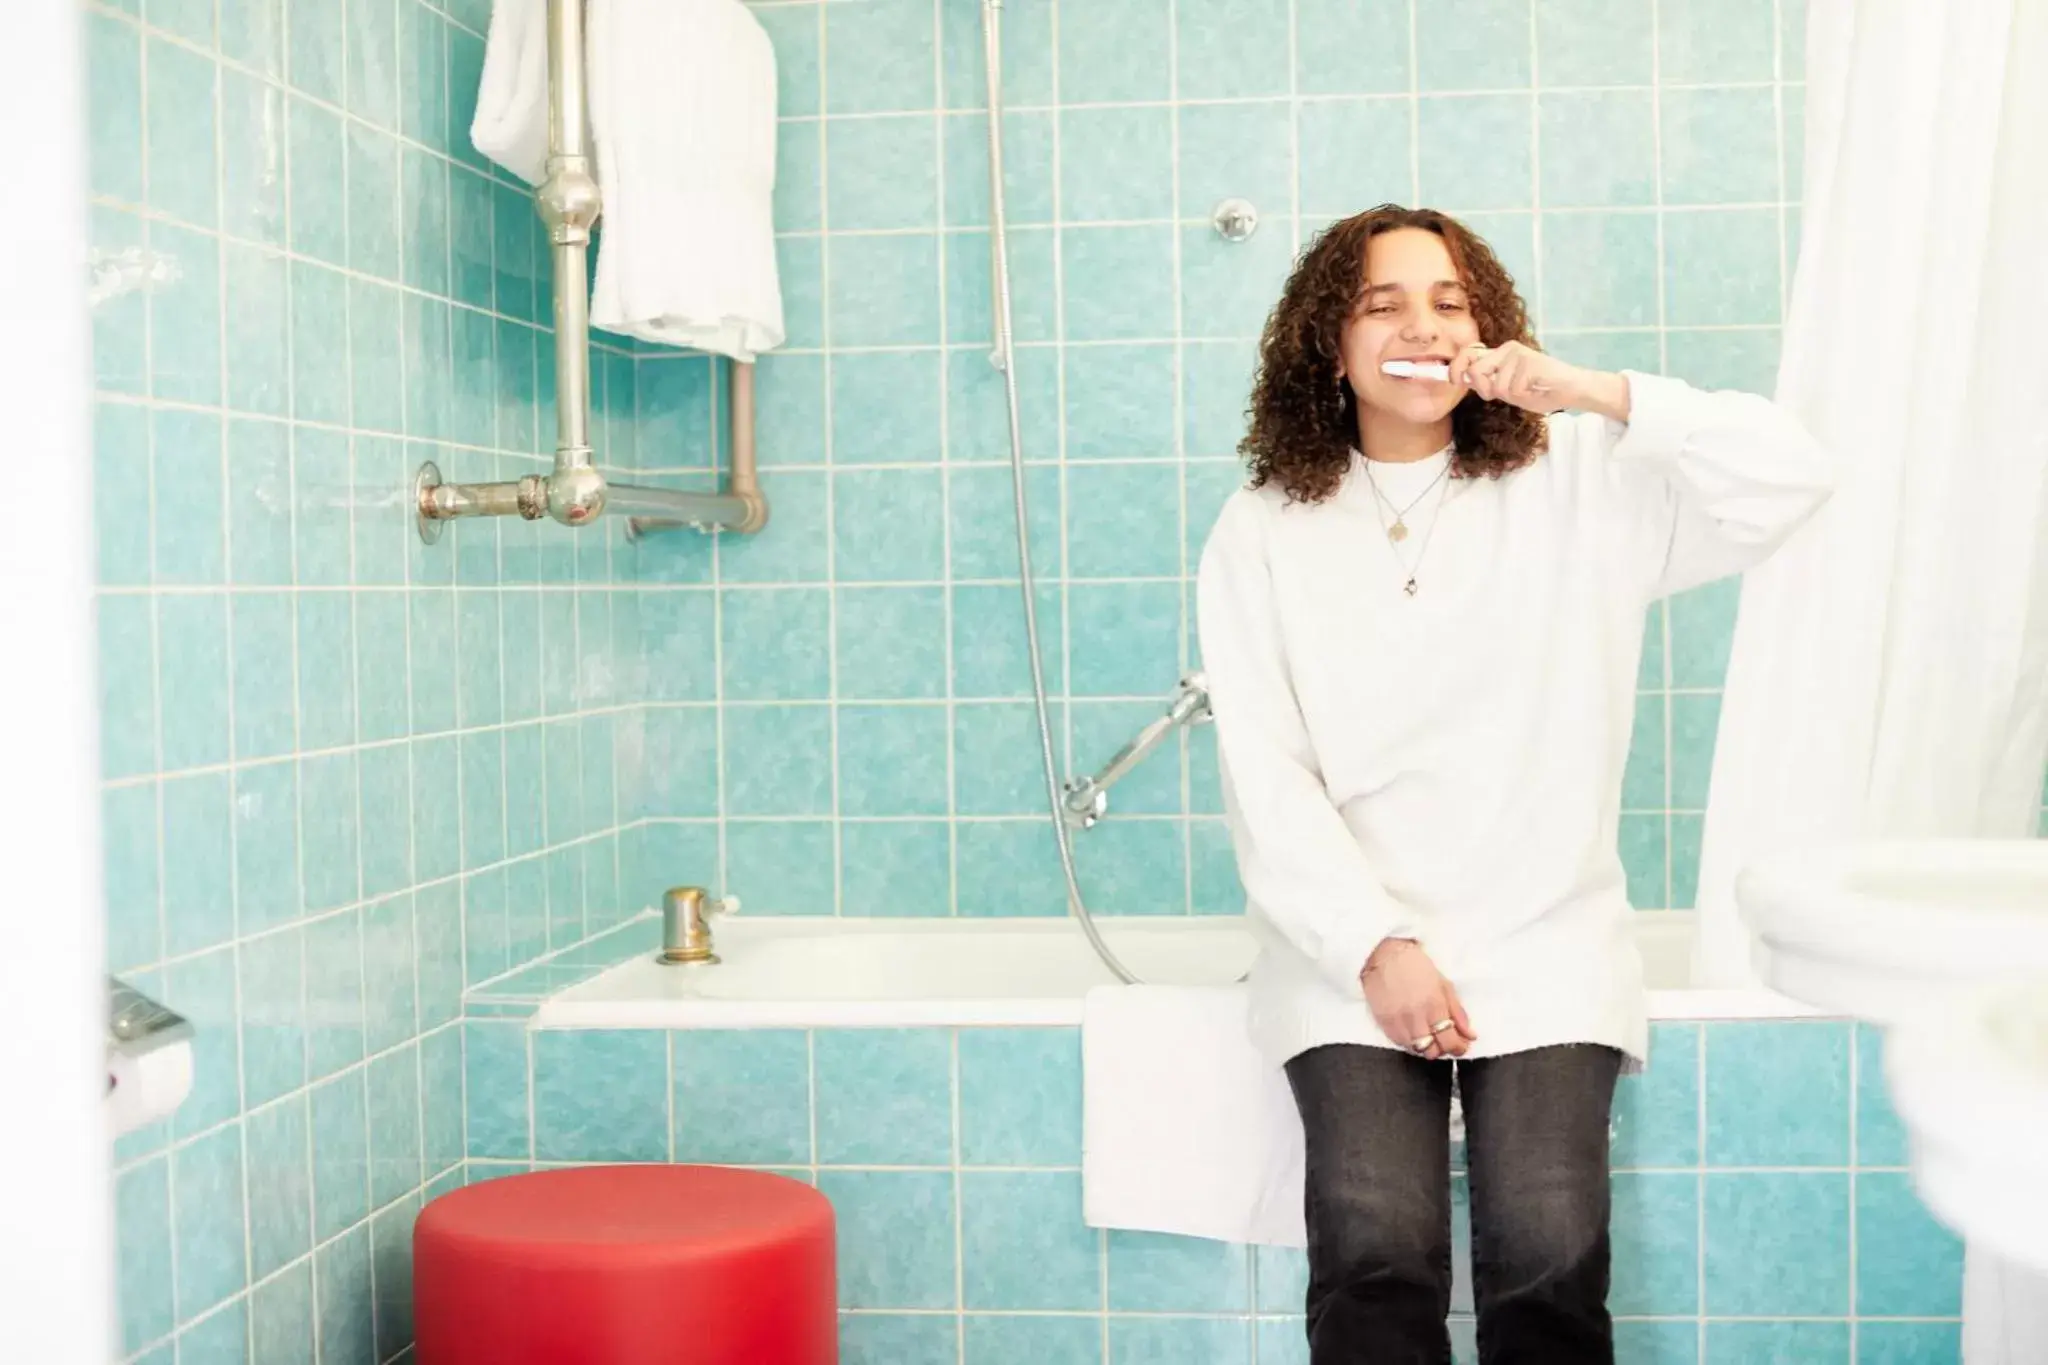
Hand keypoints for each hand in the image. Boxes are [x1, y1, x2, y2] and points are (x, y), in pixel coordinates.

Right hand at [1361, 939, 1476, 1059]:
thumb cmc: (1415, 965)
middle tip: (1445, 1039)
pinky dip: (1409, 1041)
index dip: (1459, 1048)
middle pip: (1433, 1052)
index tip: (1461, 1045)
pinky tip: (1413, 1030)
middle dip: (1442, 1048)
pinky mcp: (1383, 1023)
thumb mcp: (1444, 984)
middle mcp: (1416, 1018)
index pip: (1450, 1042)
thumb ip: (1458, 1012)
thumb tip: (1470, 1035)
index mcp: (1434, 1006)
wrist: (1384, 955)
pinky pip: (1400, 1043)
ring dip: (1426, 1046)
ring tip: (1428, 1034)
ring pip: (1416, 1050)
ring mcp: (1398, 1022)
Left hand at [1449, 341, 1629, 419]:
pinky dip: (1524, 396)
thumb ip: (1489, 383)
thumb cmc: (1540, 391)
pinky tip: (1537, 388)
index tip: (1452, 380)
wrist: (1572, 390)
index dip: (1455, 367)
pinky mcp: (1530, 362)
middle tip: (1500, 395)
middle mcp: (1507, 349)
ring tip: (1528, 389)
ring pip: (1497, 386)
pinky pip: (1514, 390)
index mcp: (1500, 354)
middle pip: (1476, 371)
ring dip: (1511, 396)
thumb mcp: (1508, 389)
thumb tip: (1463, 380)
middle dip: (1485, 390)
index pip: (1468, 353)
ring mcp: (1519, 354)